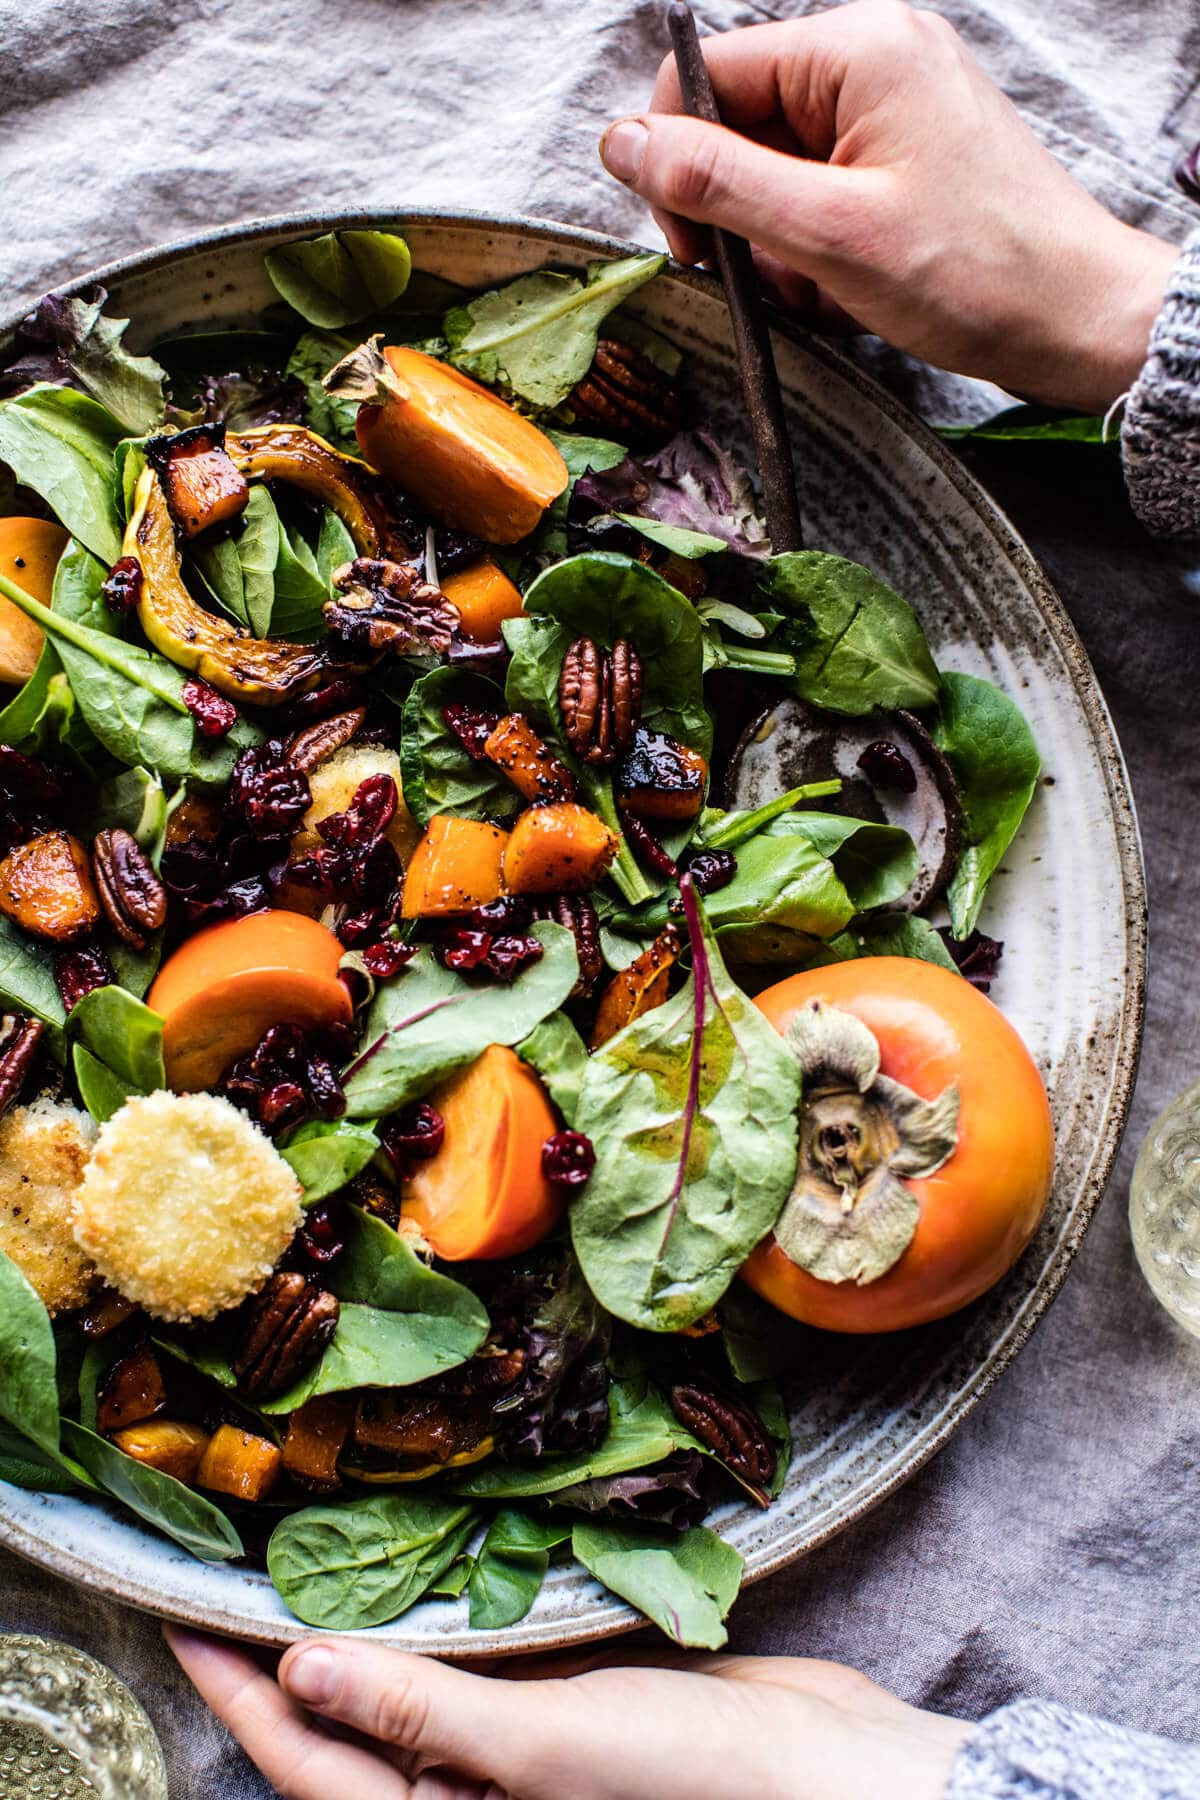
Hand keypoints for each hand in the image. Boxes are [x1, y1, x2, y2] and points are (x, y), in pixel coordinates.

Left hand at [166, 1624, 966, 1799]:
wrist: (828, 1775)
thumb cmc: (691, 1786)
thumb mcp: (543, 1751)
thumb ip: (419, 1714)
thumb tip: (296, 1670)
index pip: (307, 1758)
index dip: (238, 1692)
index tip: (180, 1617)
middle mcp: (468, 1795)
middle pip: (348, 1725)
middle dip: (287, 1653)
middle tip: (231, 1565)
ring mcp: (517, 1746)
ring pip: (410, 1686)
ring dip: (361, 1624)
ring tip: (306, 1546)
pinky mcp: (566, 1700)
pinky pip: (477, 1659)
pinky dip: (441, 1612)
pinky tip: (423, 1554)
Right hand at [599, 0, 1176, 411]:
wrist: (1080, 320)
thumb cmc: (977, 275)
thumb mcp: (826, 234)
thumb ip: (715, 181)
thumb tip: (621, 143)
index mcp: (855, 48)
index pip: (708, 76)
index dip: (679, 161)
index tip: (694, 244)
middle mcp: (873, 58)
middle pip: (739, 124)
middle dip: (741, 215)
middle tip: (774, 279)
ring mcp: (893, 107)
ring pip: (776, 170)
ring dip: (780, 245)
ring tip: (830, 289)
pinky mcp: (905, 155)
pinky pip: (821, 193)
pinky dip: (818, 250)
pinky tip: (851, 286)